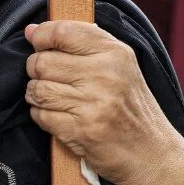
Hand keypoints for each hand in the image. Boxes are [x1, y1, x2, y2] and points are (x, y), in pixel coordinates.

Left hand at [23, 20, 178, 184]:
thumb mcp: (122, 68)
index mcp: (116, 54)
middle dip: (38, 71)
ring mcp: (93, 104)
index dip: (42, 36)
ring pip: (37, 89)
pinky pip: (41, 115)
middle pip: (42, 62)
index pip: (63, 32)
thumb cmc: (134, 110)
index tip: (39, 44)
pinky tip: (61, 117)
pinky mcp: (81, 130)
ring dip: (39, 96)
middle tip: (53, 80)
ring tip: (57, 100)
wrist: (151, 153)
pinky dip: (44, 117)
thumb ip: (83, 46)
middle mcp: (105, 76)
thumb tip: (32, 31)